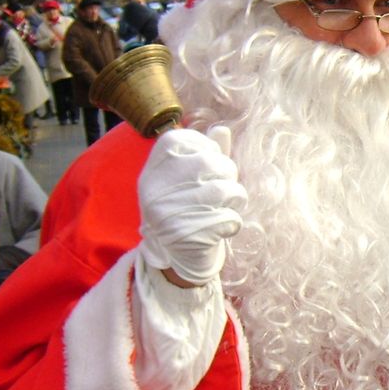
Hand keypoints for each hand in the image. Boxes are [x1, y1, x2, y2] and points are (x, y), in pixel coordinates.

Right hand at [139, 126, 245, 286]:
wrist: (174, 259)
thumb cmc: (186, 210)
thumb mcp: (188, 180)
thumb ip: (205, 154)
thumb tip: (221, 129)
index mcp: (153, 170)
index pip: (189, 141)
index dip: (209, 150)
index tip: (209, 168)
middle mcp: (155, 189)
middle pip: (210, 162)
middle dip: (227, 173)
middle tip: (224, 188)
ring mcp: (169, 214)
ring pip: (224, 190)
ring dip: (235, 198)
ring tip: (228, 205)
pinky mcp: (188, 237)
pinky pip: (229, 218)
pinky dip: (234, 222)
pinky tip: (223, 228)